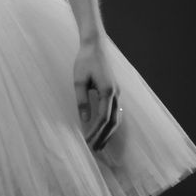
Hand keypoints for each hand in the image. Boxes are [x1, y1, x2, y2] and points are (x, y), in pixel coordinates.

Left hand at [74, 36, 122, 153]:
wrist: (95, 46)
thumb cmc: (85, 61)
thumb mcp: (79, 81)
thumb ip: (82, 101)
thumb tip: (84, 120)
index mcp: (107, 91)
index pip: (103, 118)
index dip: (96, 132)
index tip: (87, 142)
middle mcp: (115, 93)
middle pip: (113, 121)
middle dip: (105, 137)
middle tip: (95, 149)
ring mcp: (117, 93)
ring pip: (117, 118)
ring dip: (109, 132)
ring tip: (100, 144)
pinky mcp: (114, 91)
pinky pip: (116, 112)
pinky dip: (111, 124)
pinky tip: (104, 130)